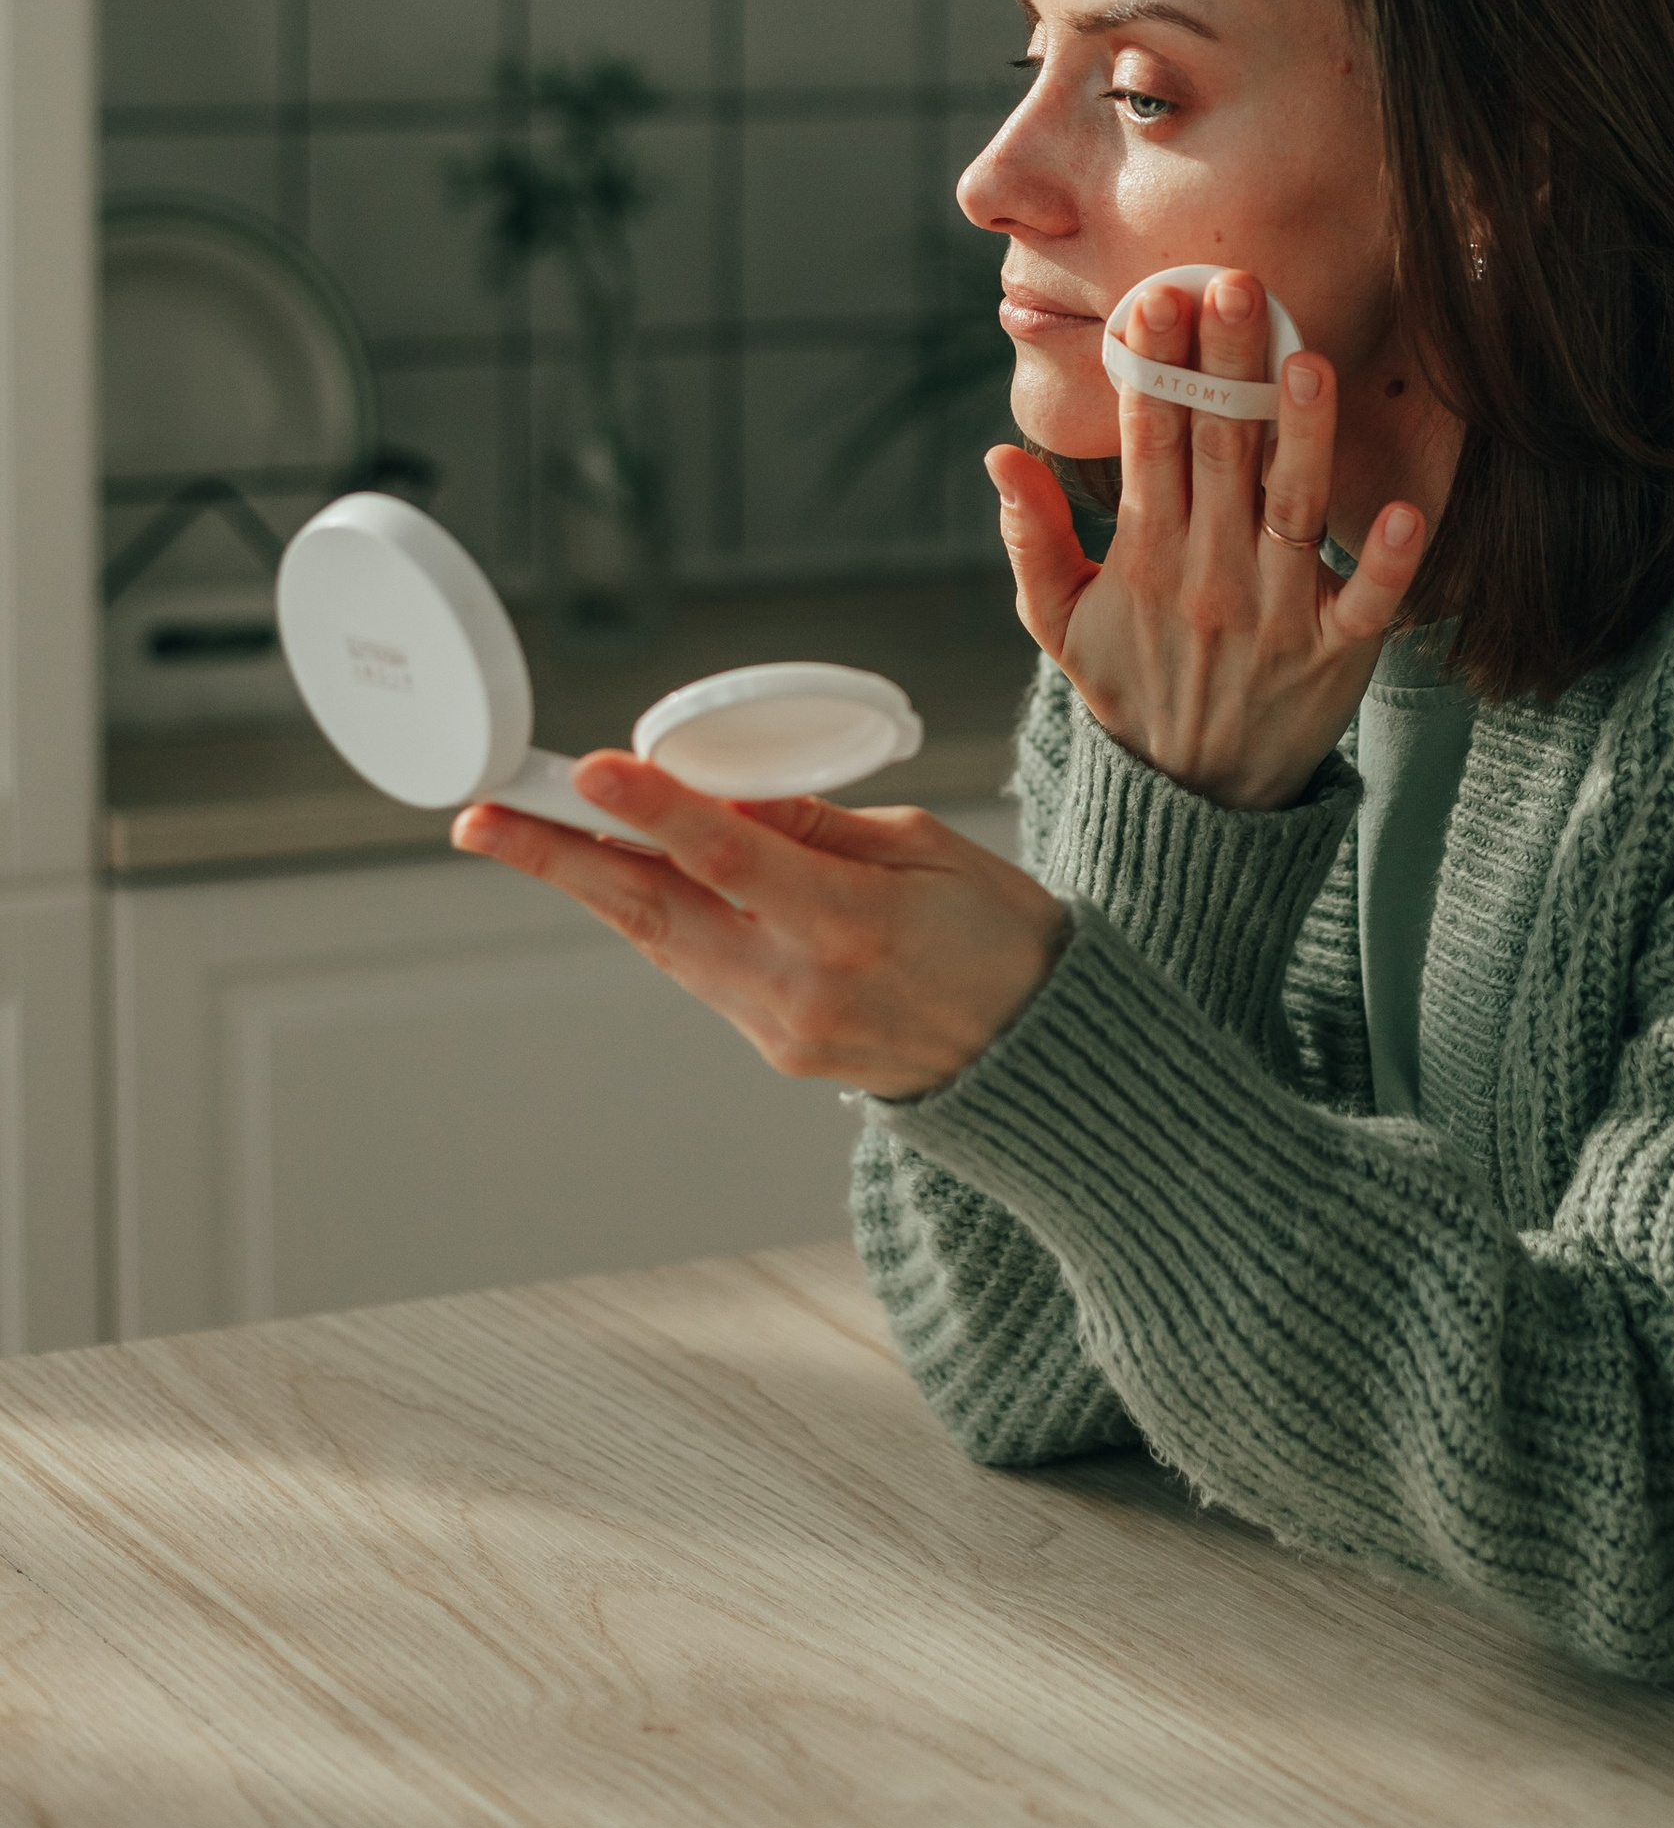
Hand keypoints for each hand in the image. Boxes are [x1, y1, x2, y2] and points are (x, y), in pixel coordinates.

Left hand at [452, 762, 1069, 1101]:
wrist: (1037, 1056)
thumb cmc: (998, 931)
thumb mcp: (926, 851)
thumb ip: (815, 825)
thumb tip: (723, 794)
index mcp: (854, 924)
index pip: (731, 858)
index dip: (654, 810)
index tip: (588, 770)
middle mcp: (803, 985)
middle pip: (658, 912)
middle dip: (560, 860)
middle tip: (482, 818)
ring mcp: (781, 1028)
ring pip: (664, 943)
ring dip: (593, 884)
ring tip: (524, 832)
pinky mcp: (775, 1047)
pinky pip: (699, 969)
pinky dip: (658, 917)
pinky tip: (623, 875)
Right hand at [989, 268, 1426, 812]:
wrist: (1191, 801)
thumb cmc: (1131, 686)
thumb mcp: (1058, 621)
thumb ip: (1030, 537)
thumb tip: (1001, 452)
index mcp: (1145, 555)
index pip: (1148, 444)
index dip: (1153, 369)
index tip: (1155, 298)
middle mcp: (1210, 574)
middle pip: (1220, 452)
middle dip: (1225, 366)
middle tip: (1235, 282)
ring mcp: (1275, 612)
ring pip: (1291, 507)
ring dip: (1301, 435)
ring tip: (1306, 362)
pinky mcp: (1334, 652)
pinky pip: (1366, 602)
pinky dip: (1385, 562)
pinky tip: (1407, 512)